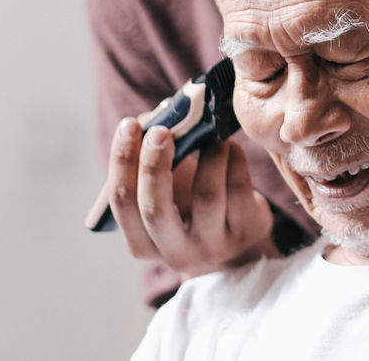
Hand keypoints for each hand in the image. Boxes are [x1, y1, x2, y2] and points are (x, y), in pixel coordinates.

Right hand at [107, 117, 277, 279]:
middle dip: (154, 164)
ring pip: (206, 197)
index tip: (130, 125)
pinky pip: (239, 190)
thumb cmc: (191, 204)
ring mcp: (212, 246)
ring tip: (211, 133)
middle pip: (156, 208)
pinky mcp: (246, 233)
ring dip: (207, 156)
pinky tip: (230, 146)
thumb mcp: (167, 190)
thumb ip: (152, 159)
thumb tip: (155, 117)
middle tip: (160, 130)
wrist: (237, 239)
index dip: (123, 162)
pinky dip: (234, 160)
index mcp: (142, 242)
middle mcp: (174, 252)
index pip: (123, 203)